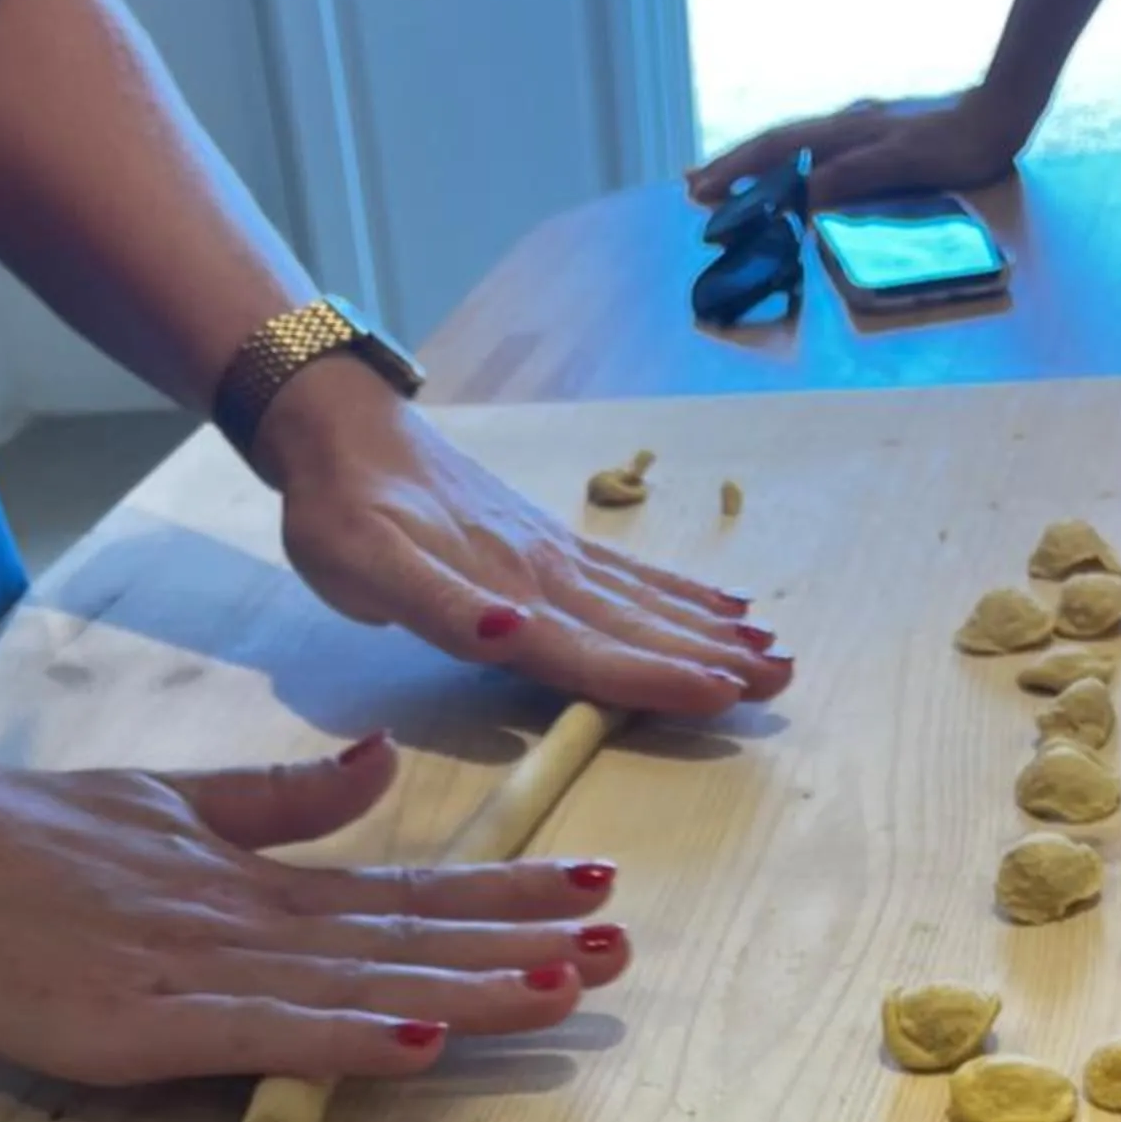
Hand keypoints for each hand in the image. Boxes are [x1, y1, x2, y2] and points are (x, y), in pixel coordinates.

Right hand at [0, 736, 629, 1086]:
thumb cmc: (22, 838)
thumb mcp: (170, 804)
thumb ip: (281, 801)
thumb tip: (383, 765)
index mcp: (256, 878)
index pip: (402, 886)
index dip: (502, 889)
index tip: (593, 885)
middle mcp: (249, 920)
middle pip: (406, 935)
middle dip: (519, 941)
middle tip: (623, 946)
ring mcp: (200, 972)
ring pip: (358, 981)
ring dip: (465, 986)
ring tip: (564, 988)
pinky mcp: (144, 1025)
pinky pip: (265, 1031)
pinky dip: (347, 1034)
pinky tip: (421, 1037)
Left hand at [258, 366, 792, 719]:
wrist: (337, 427)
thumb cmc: (340, 514)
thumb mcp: (367, 567)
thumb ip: (443, 607)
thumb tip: (520, 633)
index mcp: (504, 597)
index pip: (590, 651)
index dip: (654, 679)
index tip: (723, 695)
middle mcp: (543, 576)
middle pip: (636, 628)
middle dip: (709, 657)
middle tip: (783, 680)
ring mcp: (551, 555)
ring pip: (642, 603)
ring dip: (708, 630)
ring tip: (774, 651)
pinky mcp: (547, 541)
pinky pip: (627, 576)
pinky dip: (678, 595)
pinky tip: (719, 606)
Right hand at [688, 88, 1026, 208]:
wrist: (998, 114)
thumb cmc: (956, 146)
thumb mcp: (904, 164)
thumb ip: (852, 176)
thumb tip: (802, 193)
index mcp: (844, 133)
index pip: (776, 151)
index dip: (736, 172)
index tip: (701, 193)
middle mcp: (844, 126)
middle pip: (775, 144)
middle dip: (732, 165)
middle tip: (693, 186)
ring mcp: (858, 130)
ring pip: (793, 145)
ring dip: (755, 164)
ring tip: (725, 180)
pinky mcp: (873, 137)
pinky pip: (815, 152)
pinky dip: (788, 165)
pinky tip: (787, 174)